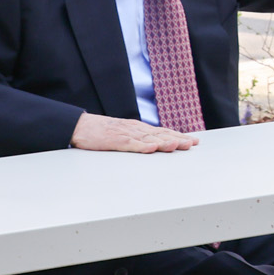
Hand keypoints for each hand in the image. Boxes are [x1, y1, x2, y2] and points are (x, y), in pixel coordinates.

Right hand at [71, 113, 198, 151]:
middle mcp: (135, 129)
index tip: (193, 141)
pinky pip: (130, 144)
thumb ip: (138, 138)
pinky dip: (142, 146)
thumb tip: (154, 145)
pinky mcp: (114, 141)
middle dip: (178, 138)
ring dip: (164, 142)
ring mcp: (125, 134)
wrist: (80, 126)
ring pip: (148, 139)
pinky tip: (152, 148)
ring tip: (178, 145)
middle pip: (160, 134)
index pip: (162, 132)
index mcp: (138, 128)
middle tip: (193, 143)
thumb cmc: (101, 131)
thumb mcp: (123, 133)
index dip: (178, 136)